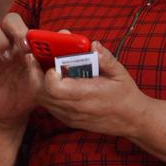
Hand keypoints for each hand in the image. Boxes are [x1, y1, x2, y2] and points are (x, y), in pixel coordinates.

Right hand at [0, 13, 43, 127]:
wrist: (15, 110)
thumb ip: (54, 55)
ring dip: (0, 40)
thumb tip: (66, 33)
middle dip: (15, 29)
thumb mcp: (45, 74)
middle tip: (23, 46)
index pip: (23, 22)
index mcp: (24, 42)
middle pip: (7, 20)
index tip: (33, 44)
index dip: (26, 27)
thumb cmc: (32, 88)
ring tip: (8, 57)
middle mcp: (9, 43)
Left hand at [35, 43, 150, 138]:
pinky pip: (48, 105)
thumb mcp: (120, 73)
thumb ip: (105, 58)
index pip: (55, 88)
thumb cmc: (125, 94)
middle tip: (33, 56)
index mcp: (87, 95)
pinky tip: (50, 78)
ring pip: (41, 99)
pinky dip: (44, 91)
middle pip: (41, 93)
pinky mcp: (67, 120)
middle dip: (34, 73)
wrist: (132, 120)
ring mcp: (69, 116)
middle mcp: (75, 108)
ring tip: (39, 64)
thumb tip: (93, 45)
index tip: (51, 60)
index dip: (49, 73)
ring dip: (37, 81)